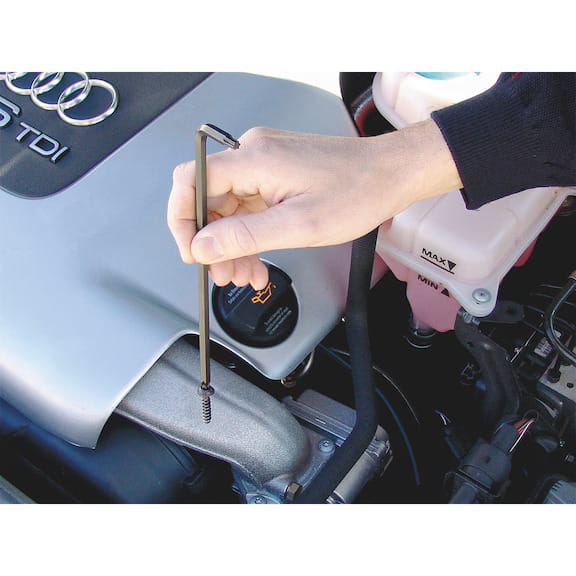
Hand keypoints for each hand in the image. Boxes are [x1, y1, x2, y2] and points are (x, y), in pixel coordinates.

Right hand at [167, 120, 461, 288]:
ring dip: (232, 244)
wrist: (390, 175)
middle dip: (213, 243)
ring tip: (245, 275)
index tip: (191, 251)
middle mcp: (254, 154)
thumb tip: (203, 246)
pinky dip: (249, 234)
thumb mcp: (298, 225)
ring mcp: (265, 163)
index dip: (182, 219)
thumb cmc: (357, 192)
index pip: (191, 180)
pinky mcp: (276, 174)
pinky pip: (248, 206)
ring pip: (228, 208)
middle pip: (209, 199)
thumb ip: (245, 236)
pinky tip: (257, 259)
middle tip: (224, 275)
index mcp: (254, 158)